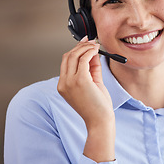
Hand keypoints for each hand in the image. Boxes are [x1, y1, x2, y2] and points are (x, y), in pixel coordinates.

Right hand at [57, 36, 114, 161]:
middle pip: (68, 56)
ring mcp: (70, 81)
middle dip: (80, 46)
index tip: (85, 43)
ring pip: (74, 55)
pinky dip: (90, 52)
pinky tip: (96, 50)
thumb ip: (92, 68)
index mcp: (63, 85)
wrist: (99, 121)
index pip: (65, 61)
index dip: (75, 50)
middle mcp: (64, 83)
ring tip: (96, 45)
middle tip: (92, 42)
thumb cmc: (97, 106)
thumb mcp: (92, 83)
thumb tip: (93, 52)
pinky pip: (84, 59)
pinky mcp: (80, 80)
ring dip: (86, 47)